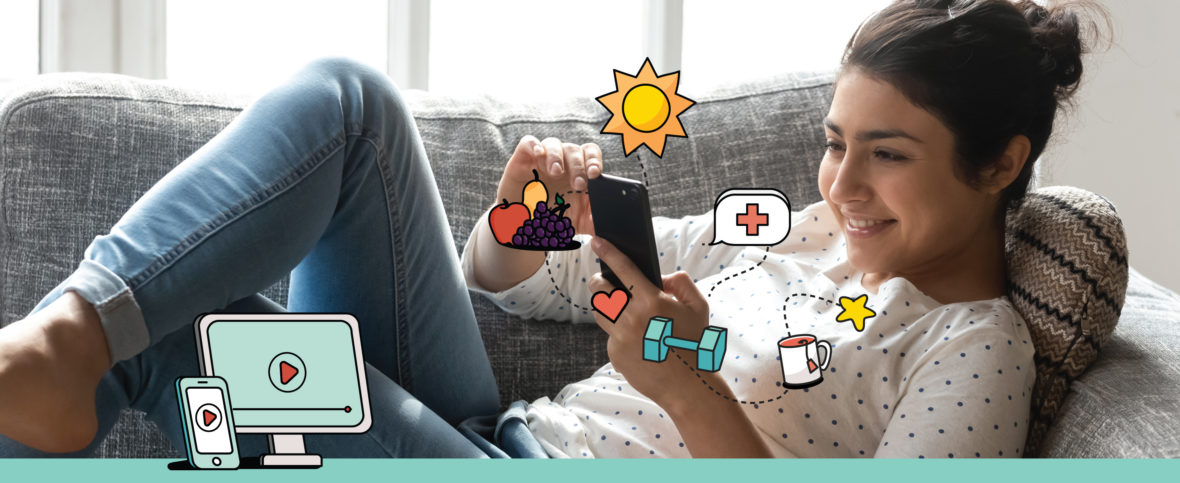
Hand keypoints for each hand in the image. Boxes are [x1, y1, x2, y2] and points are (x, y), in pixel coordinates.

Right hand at [496, 136, 602, 236]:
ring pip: (554, 144)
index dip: (594, 160)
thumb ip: (596, 220)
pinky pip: (528, 143)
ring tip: (556, 172)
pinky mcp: (522, 161)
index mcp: (579, 172)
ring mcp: (542, 160)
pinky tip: (538, 153)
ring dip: (557, 156)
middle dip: (578, 166)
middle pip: (574, 150)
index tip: (595, 175)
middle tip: (577, 184)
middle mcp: (562, 162)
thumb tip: (612, 221)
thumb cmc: (553, 219)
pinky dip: (533, 144)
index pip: (591, 154)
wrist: (524, 227)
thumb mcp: (579, 222)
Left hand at [588, 237, 710, 407]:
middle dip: (599, 281)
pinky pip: (611, 336)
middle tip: (604, 280)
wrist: (688, 387)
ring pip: (600, 313)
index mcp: (652, 302)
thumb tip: (660, 277)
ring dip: (607, 306)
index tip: (597, 240)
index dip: (608, 252)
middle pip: (599, 291)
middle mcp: (631, 318)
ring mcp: (620, 338)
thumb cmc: (695, 343)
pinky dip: (621, 334)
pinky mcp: (615, 355)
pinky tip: (639, 342)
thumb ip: (680, 282)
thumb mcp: (698, 306)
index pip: (623, 269)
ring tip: (623, 309)